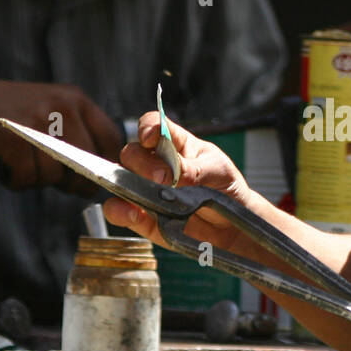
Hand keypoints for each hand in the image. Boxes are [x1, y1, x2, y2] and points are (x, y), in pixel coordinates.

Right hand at [0, 74, 121, 195]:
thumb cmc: (2, 116)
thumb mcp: (46, 113)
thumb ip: (73, 139)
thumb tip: (93, 182)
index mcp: (76, 99)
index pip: (112, 138)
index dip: (105, 166)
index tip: (91, 179)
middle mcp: (64, 106)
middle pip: (88, 165)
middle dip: (70, 182)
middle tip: (44, 177)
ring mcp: (40, 121)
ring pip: (55, 175)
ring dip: (33, 180)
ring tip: (14, 163)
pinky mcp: (16, 139)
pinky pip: (28, 178)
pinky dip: (14, 180)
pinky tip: (2, 166)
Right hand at [101, 113, 255, 254]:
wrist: (231, 225)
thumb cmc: (225, 188)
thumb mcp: (218, 171)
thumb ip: (195, 169)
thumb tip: (171, 174)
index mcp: (175, 144)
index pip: (154, 125)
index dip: (148, 127)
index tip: (150, 138)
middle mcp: (155, 164)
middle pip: (133, 152)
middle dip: (143, 163)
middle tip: (163, 178)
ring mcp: (146, 189)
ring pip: (119, 179)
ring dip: (125, 185)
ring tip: (147, 195)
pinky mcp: (142, 216)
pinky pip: (119, 210)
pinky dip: (120, 211)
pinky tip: (134, 213)